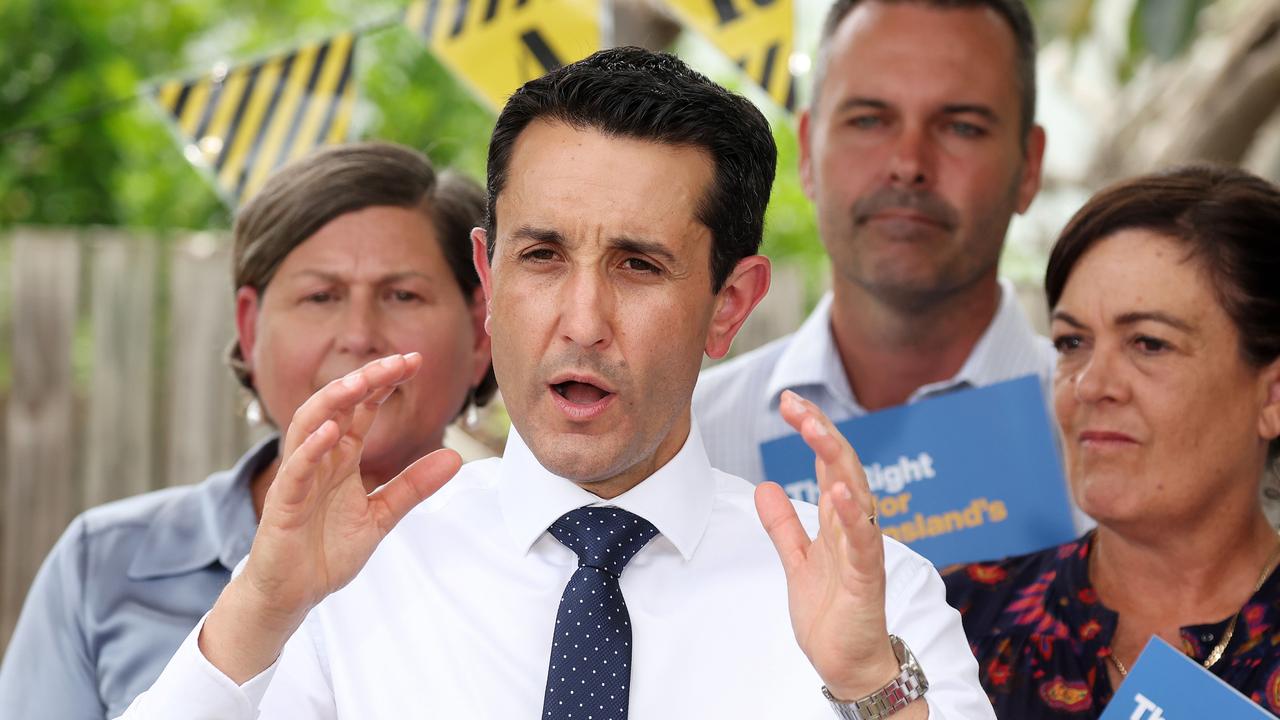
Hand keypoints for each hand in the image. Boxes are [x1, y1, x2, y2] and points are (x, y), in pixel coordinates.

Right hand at [200, 353, 461, 681]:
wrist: (293, 594)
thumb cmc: (326, 550)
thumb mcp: (381, 515)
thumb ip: (413, 486)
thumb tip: (455, 457)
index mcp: (341, 459)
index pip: (361, 409)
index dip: (383, 383)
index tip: (414, 361)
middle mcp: (318, 460)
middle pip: (336, 407)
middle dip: (364, 381)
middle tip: (397, 363)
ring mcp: (298, 480)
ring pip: (308, 427)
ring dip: (333, 402)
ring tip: (360, 381)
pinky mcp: (282, 507)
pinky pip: (294, 472)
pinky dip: (310, 450)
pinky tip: (330, 433)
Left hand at [756, 391, 899, 700]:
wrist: (847, 664)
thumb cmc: (832, 612)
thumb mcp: (797, 560)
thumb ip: (783, 524)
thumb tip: (766, 486)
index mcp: (838, 520)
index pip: (827, 463)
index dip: (811, 430)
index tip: (789, 401)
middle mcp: (854, 527)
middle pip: (842, 467)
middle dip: (820, 431)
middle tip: (795, 402)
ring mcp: (862, 550)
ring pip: (855, 494)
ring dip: (836, 459)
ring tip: (814, 428)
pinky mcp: (866, 578)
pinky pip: (863, 542)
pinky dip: (855, 516)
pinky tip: (842, 492)